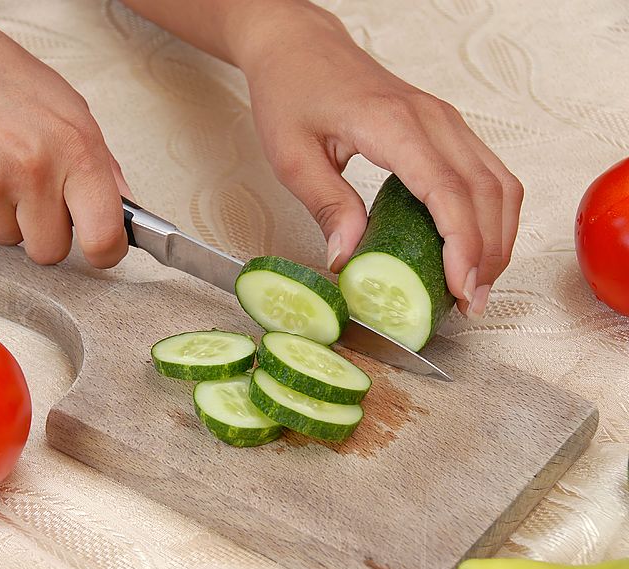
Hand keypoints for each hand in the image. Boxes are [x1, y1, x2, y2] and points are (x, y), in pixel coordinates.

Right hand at [0, 1, 129, 266]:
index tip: (100, 250)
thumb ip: (101, 164)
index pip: (104, 234)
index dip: (104, 252)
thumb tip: (125, 211)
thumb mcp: (66, 107)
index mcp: (74, 146)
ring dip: (4, 214)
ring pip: (9, 240)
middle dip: (44, 232)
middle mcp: (32, 167)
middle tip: (31, 192)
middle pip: (51, 252)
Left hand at [232, 3, 522, 318]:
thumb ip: (327, 206)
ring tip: (477, 284)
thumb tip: (349, 258)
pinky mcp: (444, 126)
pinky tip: (474, 247)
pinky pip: (486, 173)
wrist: (299, 45)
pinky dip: (489, 215)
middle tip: (471, 302)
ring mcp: (444, 119)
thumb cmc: (291, 90)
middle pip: (487, 191)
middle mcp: (431, 118)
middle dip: (488, 253)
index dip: (463, 245)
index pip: (448, 191)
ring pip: (498, 182)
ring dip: (497, 237)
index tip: (461, 287)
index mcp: (392, 124)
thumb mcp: (292, 155)